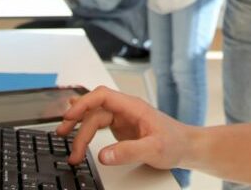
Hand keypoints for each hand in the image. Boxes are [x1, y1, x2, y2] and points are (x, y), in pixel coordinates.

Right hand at [56, 86, 191, 169]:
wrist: (188, 147)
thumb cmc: (176, 143)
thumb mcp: (154, 149)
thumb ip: (128, 152)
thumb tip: (103, 155)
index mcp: (133, 107)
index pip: (102, 96)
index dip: (84, 103)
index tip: (70, 116)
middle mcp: (126, 110)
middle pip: (94, 111)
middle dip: (77, 124)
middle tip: (63, 138)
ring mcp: (123, 118)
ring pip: (94, 119)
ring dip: (80, 131)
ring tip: (70, 147)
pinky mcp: (122, 128)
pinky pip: (99, 126)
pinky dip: (87, 131)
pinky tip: (77, 131)